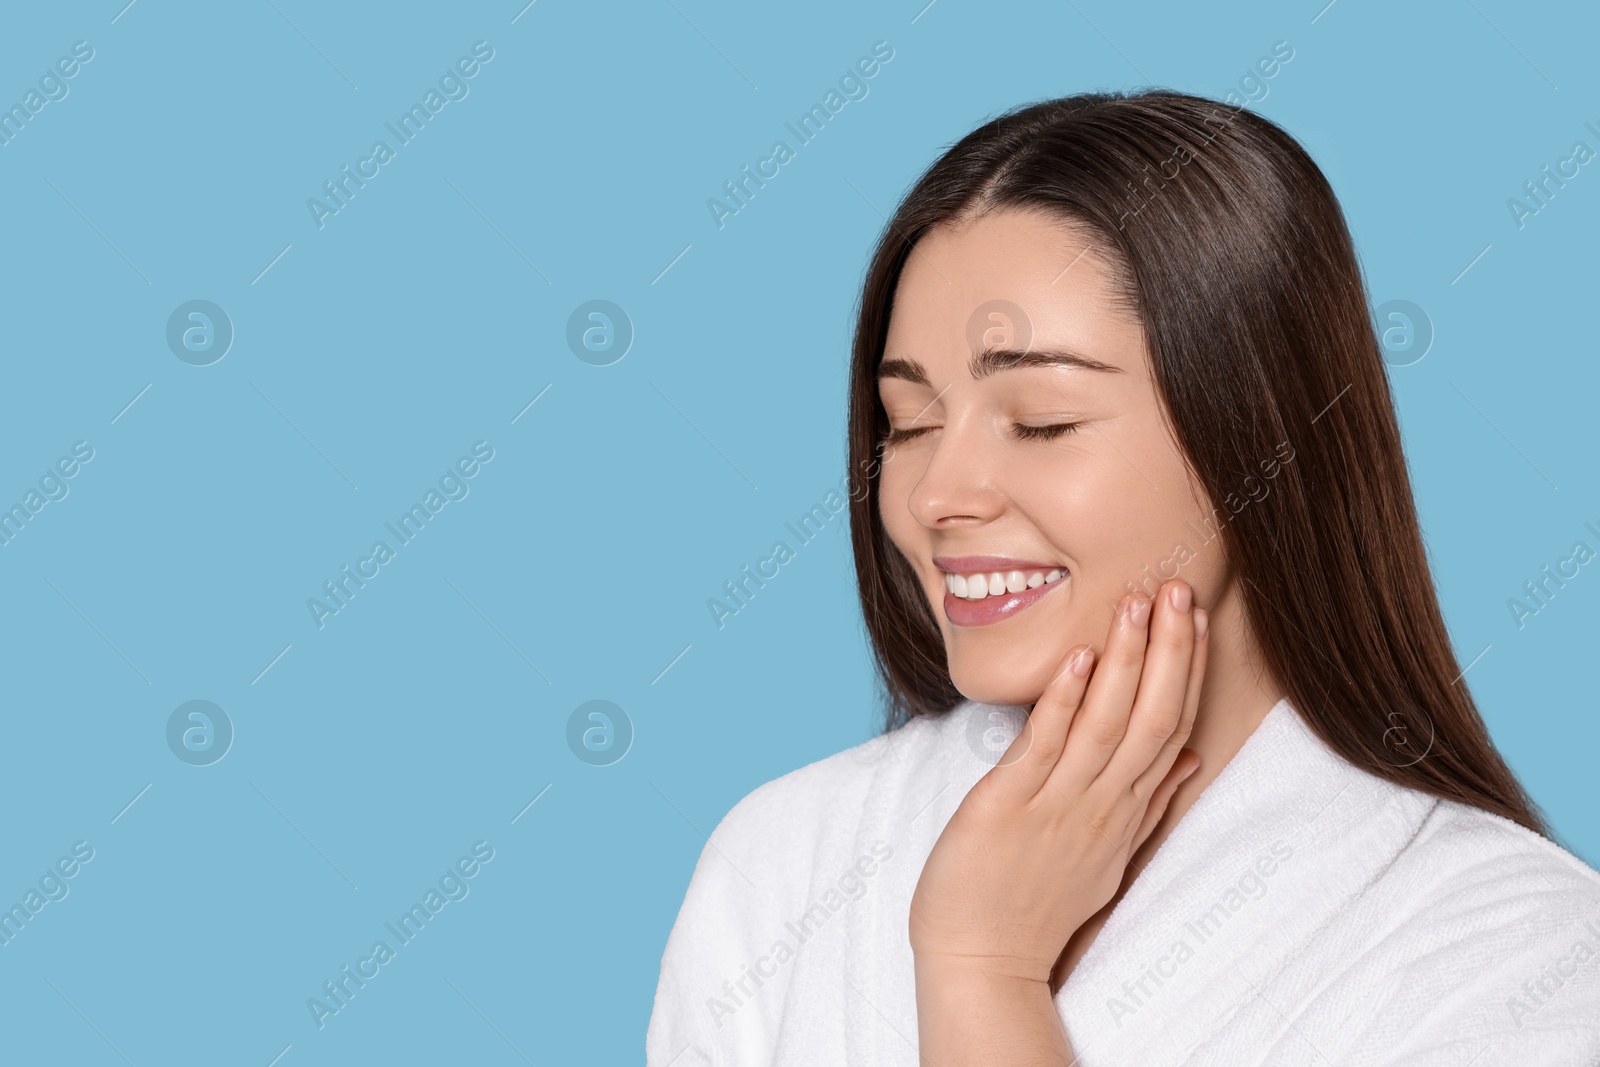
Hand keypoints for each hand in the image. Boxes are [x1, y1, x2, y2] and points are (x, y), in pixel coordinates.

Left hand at [908, 579, 1207, 986]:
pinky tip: (1080, 656)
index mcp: (1126, 813)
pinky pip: (1046, 746)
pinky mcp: (1009, 807)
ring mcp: (1058, 807)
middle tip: (1182, 588)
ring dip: (1127, 660)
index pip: (1173, 728)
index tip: (1199, 617)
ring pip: (1109, 725)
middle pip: (1155, 719)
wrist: (982, 962)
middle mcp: (1102, 806)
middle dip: (1171, 652)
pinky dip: (1066, 699)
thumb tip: (1188, 762)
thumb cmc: (1036, 905)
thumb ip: (1148, 807)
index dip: (1189, 670)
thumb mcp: (1107, 858)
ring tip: (1139, 603)